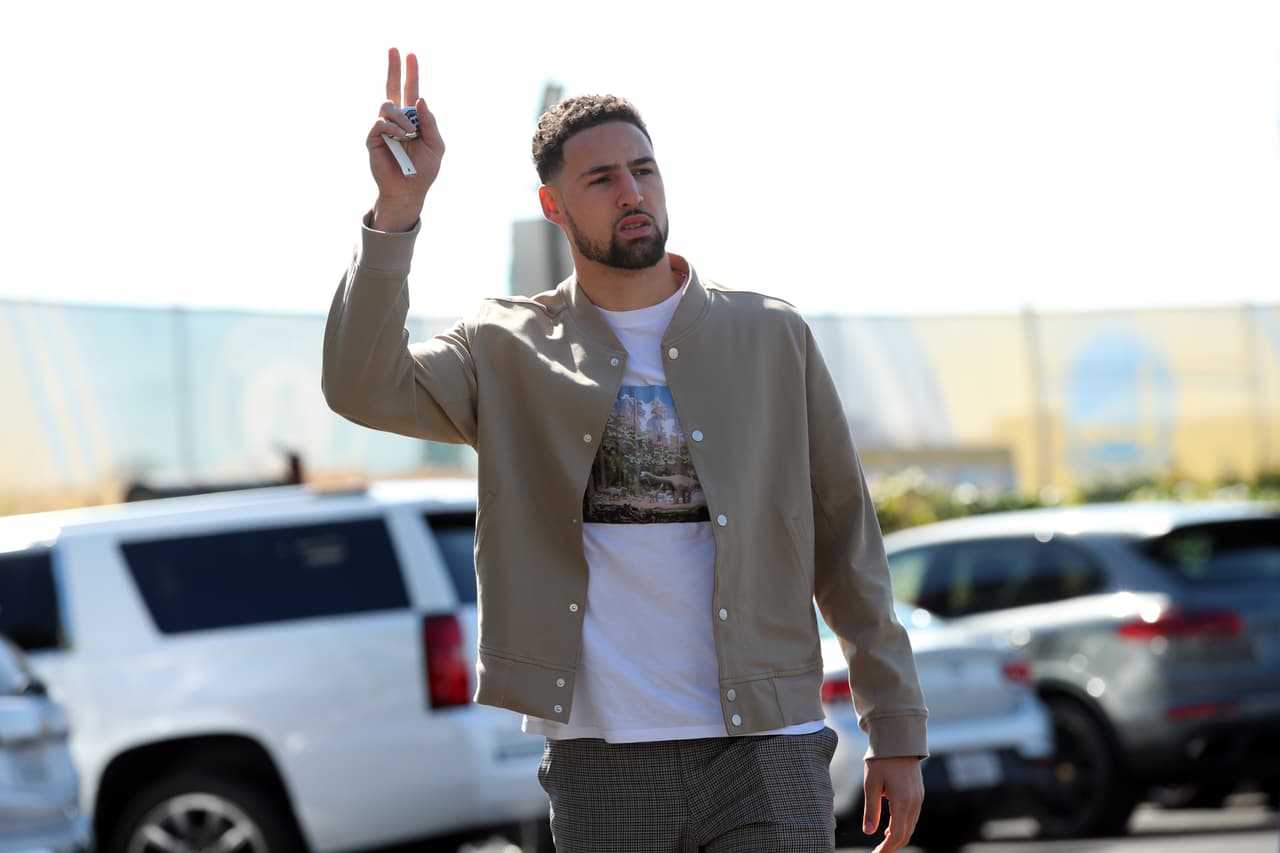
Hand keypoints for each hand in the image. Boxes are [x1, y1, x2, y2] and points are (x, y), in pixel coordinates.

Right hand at [366, 48, 444, 230]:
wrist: (409, 190)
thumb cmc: (424, 170)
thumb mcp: (436, 144)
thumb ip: (430, 122)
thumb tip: (421, 99)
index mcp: (413, 119)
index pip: (411, 91)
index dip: (411, 73)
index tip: (411, 54)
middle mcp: (397, 120)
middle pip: (392, 88)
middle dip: (394, 68)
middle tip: (394, 49)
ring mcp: (383, 127)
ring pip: (387, 105)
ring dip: (401, 116)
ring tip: (409, 133)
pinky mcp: (373, 137)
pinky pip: (381, 123)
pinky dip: (393, 128)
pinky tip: (401, 138)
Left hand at [862, 756, 923, 852]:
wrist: (899, 740)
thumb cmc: (881, 760)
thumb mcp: (871, 784)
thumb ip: (871, 810)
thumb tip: (869, 832)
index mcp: (902, 802)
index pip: (897, 835)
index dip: (886, 848)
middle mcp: (914, 803)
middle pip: (906, 834)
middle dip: (892, 846)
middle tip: (878, 852)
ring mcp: (918, 798)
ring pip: (910, 826)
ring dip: (898, 836)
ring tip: (882, 843)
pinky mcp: (919, 793)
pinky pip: (912, 816)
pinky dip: (902, 826)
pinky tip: (890, 827)